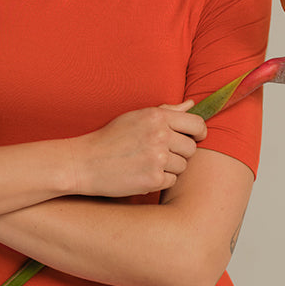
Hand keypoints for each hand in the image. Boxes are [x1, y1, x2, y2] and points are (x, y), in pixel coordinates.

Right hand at [69, 101, 205, 196]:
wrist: (85, 162)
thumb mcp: (136, 117)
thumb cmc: (110, 138)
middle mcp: (159, 135)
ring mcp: (157, 158)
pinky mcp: (153, 179)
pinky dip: (160, 180)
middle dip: (180, 152)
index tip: (194, 138)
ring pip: (183, 166)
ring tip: (147, 163)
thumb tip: (191, 104)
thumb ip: (166, 111)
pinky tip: (143, 174)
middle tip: (160, 154)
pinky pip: (171, 181)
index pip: (196, 124)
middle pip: (191, 148)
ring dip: (170, 168)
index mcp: (156, 116)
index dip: (199, 133)